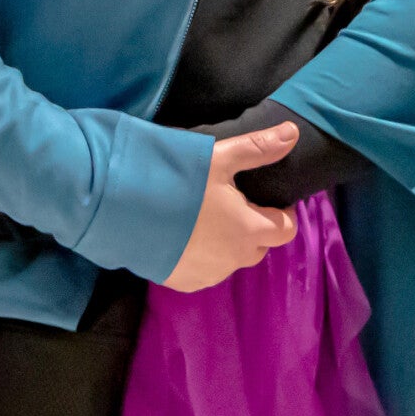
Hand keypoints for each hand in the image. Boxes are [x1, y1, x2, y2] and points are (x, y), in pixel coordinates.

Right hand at [162, 124, 299, 291]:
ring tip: (204, 218)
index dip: (283, 214)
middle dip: (254, 228)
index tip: (270, 199)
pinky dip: (202, 256)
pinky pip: (204, 270)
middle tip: (232, 203)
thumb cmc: (178, 181)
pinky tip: (183, 236)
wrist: (121, 209)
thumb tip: (294, 133)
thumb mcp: (219, 158)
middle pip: (259, 246)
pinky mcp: (182, 282)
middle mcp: (233, 260)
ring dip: (227, 244)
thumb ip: (258, 149)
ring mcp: (207, 275)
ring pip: (230, 260)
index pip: (286, 230)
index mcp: (249, 230)